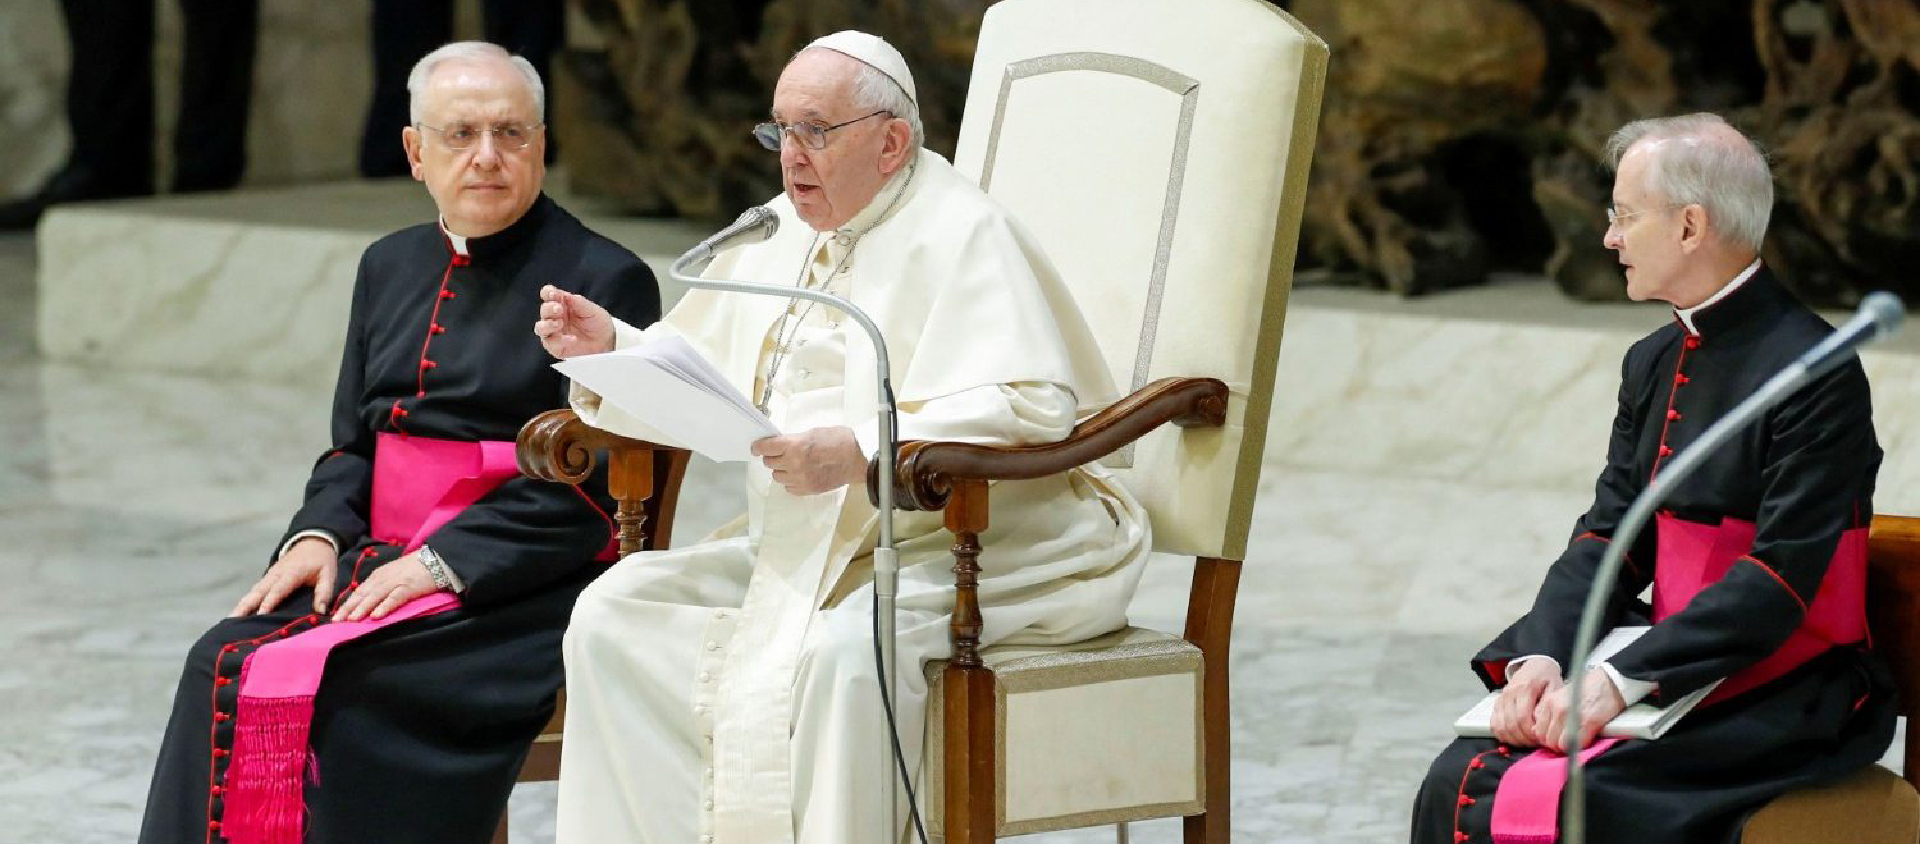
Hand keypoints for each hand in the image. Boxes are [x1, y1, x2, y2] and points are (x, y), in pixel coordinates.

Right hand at [233, 537, 337, 615]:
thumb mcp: (329, 574)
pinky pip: (255, 590)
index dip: (269, 603)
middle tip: (233, 620)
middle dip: (246, 605)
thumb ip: (325, 592)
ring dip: (242, 604)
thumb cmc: (322, 560)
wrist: (313, 541)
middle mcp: (277, 573)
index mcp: (292, 572)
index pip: (278, 589)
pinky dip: (246, 601)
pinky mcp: (268, 578)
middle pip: (258, 591)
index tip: (260, 615)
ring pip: (253, 591)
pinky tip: (239, 613)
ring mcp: (270, 575)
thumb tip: (321, 611)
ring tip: (231, 619)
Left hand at [331, 553, 438, 621]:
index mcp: (378, 575)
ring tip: (351, 620)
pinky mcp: (408, 588)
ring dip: (362, 608)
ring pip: (375, 597)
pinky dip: (384, 607)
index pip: (359, 591)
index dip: (348, 603)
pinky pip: (394, 599)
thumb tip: (368, 599)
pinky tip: (376, 616)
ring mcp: (395, 582)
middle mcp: (383, 578)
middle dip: (349, 608)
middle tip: (336, 620)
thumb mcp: (393, 573)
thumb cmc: (415, 568)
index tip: (336, 614)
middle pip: (363, 594)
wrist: (435, 559)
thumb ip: (381, 584)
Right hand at [534, 284, 614, 357]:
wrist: (608, 341)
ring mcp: (554, 332)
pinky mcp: (556, 347)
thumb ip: (578, 302)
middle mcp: (555, 317)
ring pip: (540, 328)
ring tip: (560, 323)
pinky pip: (551, 344)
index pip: (548, 295)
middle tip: (559, 309)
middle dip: (549, 308)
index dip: (548, 293)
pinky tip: (572, 339)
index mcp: (562, 304)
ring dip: (547, 325)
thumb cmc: (598, 322)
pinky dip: (560, 340)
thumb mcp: (591, 309)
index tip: (553, 294)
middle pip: (544, 310)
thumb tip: (565, 295)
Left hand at [750, 426, 867, 495]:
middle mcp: (793, 464)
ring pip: (777, 476)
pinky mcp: (807, 490)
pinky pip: (789, 487)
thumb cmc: (839, 440)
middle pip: (769, 463)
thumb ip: (795, 440)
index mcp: (794, 445)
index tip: (756, 448)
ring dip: (781, 470)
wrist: (858, 459)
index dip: (758, 447)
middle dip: (773, 457)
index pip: (765, 448)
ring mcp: (800, 479)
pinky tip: (800, 475)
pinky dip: (791, 481)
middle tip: (781, 453)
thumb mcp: (813, 432)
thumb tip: (781, 445)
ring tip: (793, 465)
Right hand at [1490, 658, 1561, 747]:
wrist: (1534, 666)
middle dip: (1523, 738)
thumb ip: (1547, 706)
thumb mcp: (1554, 687)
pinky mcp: (1497, 703)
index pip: (1523, 717)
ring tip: (1525, 741)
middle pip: (1510, 724)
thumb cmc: (1547, 678)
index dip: (1531, 732)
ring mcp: (1501, 698)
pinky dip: (1502, 734)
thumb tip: (1540, 724)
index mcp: (1525, 688)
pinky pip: (1494, 724)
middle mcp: (1509, 693)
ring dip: (1513, 738)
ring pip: (1500, 726)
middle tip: (1534, 743)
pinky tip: (1514, 737)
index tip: (1540, 738)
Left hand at [1535, 667, 1625, 752]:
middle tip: (1566, 745)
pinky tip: (1586, 740)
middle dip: (1556, 746)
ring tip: (1575, 744)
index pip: (1537, 730)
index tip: (1555, 740)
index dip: (1546, 739)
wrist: (1608, 682)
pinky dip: (1580, 746)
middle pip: (1548, 739)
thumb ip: (1551, 712)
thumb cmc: (1587, 690)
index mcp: (1549, 702)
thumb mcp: (1561, 696)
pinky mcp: (1588, 722)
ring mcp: (1572, 715)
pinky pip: (1577, 743)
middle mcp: (1557, 709)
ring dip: (1568, 748)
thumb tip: (1543, 730)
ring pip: (1560, 744)